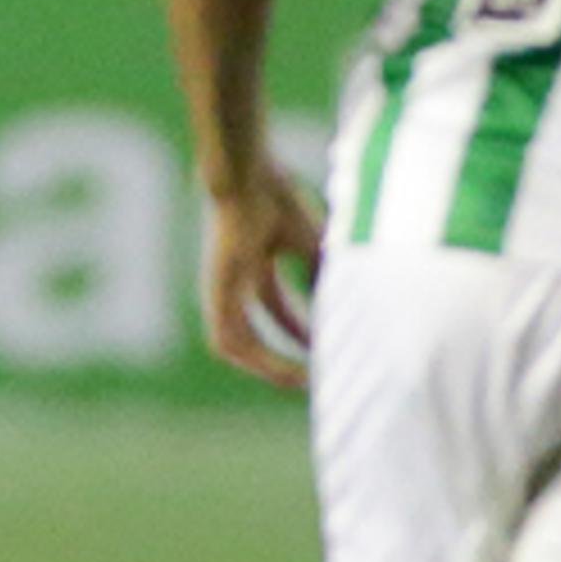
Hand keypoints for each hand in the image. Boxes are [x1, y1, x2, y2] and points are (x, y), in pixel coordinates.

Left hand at [199, 176, 322, 390]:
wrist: (244, 178)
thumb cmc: (275, 196)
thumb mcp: (310, 242)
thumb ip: (322, 274)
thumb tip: (346, 304)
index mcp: (255, 259)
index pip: (276, 306)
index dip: (300, 329)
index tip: (325, 347)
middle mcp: (235, 278)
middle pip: (257, 328)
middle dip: (283, 353)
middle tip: (312, 375)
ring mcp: (220, 288)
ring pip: (239, 342)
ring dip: (269, 365)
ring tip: (300, 383)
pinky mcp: (214, 295)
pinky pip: (228, 341)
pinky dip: (256, 359)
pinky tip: (282, 371)